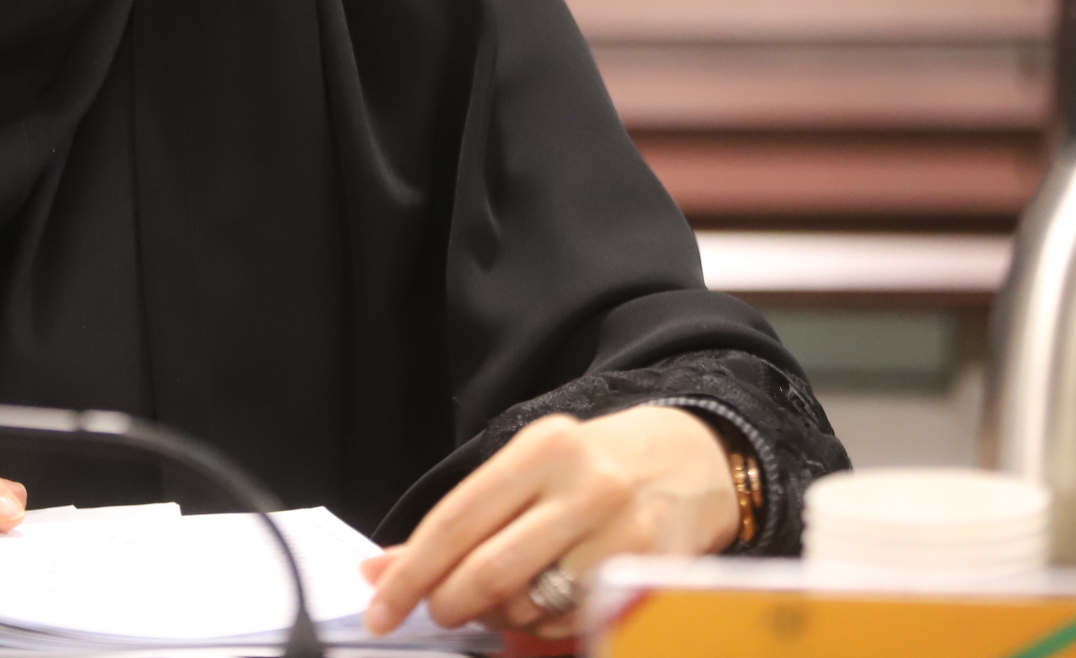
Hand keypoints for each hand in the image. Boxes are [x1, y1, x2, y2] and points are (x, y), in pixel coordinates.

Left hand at [361, 407, 735, 640]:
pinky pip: (573, 624)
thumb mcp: (528, 469)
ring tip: (509, 596)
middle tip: (441, 612)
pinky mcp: (651, 573)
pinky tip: (550, 602)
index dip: (411, 573)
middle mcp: (585, 486)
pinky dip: (545, 627)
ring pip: (531, 605)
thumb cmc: (596, 466)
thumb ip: (459, 521)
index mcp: (542, 449)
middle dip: (450, 604)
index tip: (381, 608)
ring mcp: (624, 532)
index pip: (457, 520)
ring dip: (501, 616)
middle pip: (491, 570)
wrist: (696, 458)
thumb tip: (379, 570)